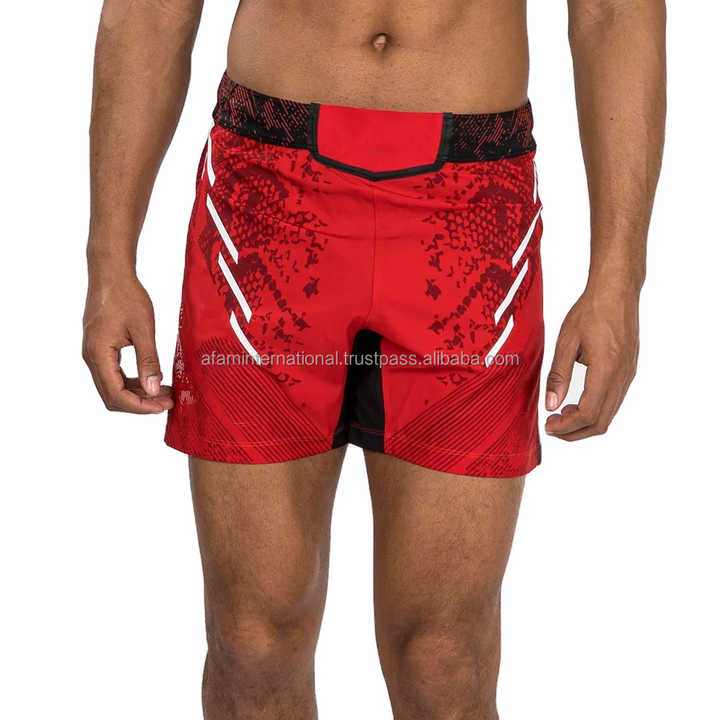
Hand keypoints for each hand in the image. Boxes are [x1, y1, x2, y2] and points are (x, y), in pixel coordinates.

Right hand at [82, 273, 173, 413]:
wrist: (111, 273)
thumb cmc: (126, 295)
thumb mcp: (144, 329)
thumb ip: (148, 361)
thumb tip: (153, 390)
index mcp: (99, 355)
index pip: (116, 396)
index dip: (141, 406)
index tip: (164, 406)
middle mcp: (91, 358)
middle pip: (112, 396)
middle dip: (141, 403)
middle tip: (168, 402)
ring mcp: (94, 353)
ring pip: (113, 387)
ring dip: (138, 393)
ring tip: (164, 392)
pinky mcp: (100, 348)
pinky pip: (114, 374)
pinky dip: (132, 381)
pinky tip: (152, 379)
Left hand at [545, 287, 638, 440]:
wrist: (617, 291)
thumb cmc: (591, 311)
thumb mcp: (566, 342)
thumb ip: (558, 375)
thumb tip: (551, 404)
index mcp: (606, 370)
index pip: (589, 413)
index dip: (568, 426)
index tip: (549, 426)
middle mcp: (622, 376)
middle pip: (601, 422)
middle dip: (575, 431)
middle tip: (552, 426)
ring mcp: (628, 375)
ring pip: (610, 414)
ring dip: (585, 422)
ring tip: (561, 415)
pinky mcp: (629, 371)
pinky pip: (614, 401)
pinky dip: (595, 410)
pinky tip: (576, 402)